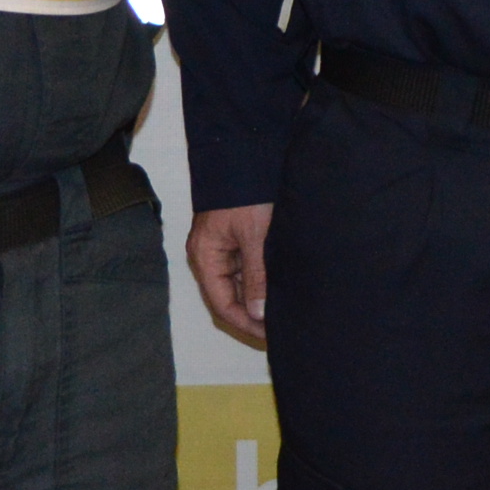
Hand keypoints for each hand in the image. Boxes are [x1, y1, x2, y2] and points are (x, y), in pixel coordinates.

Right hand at [187, 204, 273, 349]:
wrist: (246, 155)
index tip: (271, 334)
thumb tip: (258, 313)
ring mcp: (222, 247)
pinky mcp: (237, 239)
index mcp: (205, 256)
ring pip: (239, 285)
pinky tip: (280, 288)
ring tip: (284, 310)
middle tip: (281, 327)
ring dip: (259, 298)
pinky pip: (247, 269)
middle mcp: (209, 255)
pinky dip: (261, 281)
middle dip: (253, 314)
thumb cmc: (246, 192)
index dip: (245, 323)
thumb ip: (256, 277)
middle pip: (228, 297)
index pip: (222, 304)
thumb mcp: (254, 237)